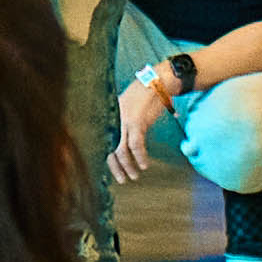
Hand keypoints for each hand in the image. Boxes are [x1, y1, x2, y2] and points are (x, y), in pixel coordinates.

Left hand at [110, 65, 172, 185]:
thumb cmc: (145, 94)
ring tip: (134, 176)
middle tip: (121, 180)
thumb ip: (122, 121)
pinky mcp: (136, 122)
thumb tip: (122, 138)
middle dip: (115, 167)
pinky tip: (144, 165)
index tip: (114, 170)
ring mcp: (124, 121)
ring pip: (122, 150)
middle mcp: (113, 119)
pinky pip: (136, 145)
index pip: (104, 142)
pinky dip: (140, 157)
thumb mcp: (127, 107)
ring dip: (129, 166)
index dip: (108, 158)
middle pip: (109, 149)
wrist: (158, 82)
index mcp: (110, 116)